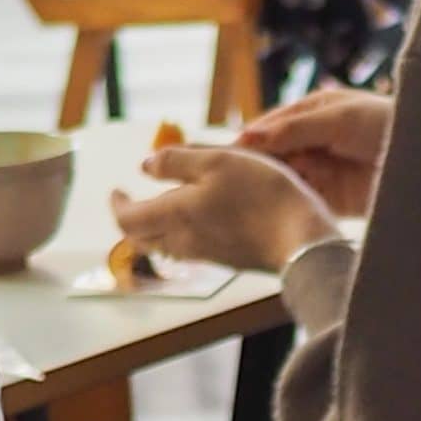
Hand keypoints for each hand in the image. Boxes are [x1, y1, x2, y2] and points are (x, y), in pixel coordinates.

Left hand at [110, 145, 339, 271]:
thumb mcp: (217, 162)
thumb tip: (145, 166)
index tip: (117, 190)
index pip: (127, 220)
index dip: (117, 205)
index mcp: (174, 215)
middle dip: (133, 220)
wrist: (303, 240)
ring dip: (158, 228)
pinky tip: (200, 218)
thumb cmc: (261, 196)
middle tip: (135, 201)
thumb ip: (175, 161)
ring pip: (166, 246)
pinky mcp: (229, 259)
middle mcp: (184, 241)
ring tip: (166, 206)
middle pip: (143, 239)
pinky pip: (192, 248)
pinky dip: (183, 233)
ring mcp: (207, 254)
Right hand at [238, 88, 393, 217]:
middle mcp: (314, 142)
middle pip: (274, 157)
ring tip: (255, 200)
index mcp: (313, 113)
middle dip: (259, 169)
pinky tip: (279, 213)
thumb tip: (247, 138)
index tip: (226, 159)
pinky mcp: (334, 201)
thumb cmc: (387, 125)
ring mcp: (323, 172)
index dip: (250, 143)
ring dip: (274, 189)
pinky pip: (304, 202)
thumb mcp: (338, 120)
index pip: (270, 128)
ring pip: (286, 181)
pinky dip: (293, 206)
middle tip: (235, 184)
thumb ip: (294, 129)